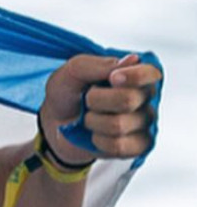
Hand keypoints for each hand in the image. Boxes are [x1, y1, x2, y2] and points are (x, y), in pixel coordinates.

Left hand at [40, 54, 160, 163]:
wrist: (56, 125)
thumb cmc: (69, 94)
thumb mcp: (72, 72)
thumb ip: (98, 64)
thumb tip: (132, 60)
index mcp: (135, 74)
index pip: (150, 73)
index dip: (133, 76)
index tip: (112, 78)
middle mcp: (145, 97)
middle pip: (128, 100)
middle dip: (96, 100)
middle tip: (88, 100)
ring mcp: (144, 123)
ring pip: (119, 125)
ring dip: (93, 122)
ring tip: (90, 118)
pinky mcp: (138, 145)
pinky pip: (119, 146)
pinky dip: (98, 141)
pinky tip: (96, 135)